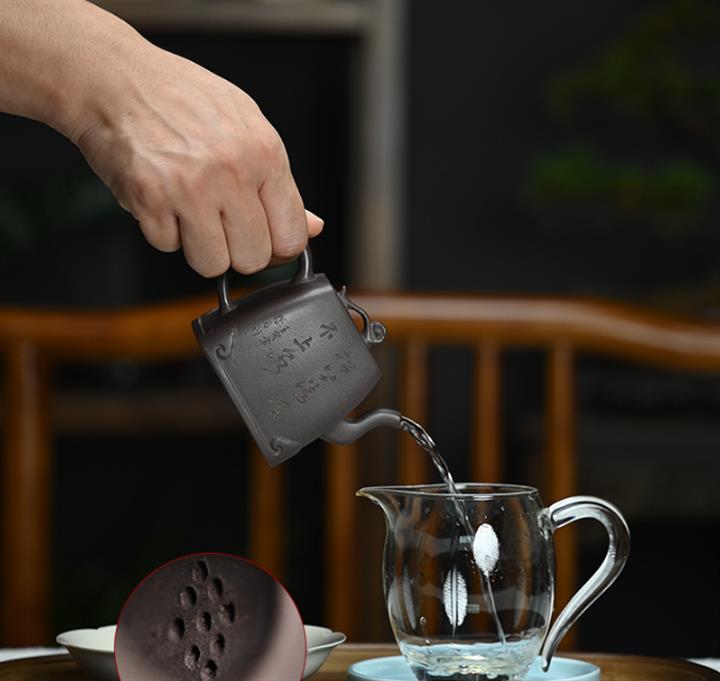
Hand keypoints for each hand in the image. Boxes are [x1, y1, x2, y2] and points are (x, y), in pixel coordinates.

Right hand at [73, 42, 322, 276]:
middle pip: (253, 259)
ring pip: (212, 264)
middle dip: (238, 249)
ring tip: (190, 210)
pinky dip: (163, 230)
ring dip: (201, 247)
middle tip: (221, 222)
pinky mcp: (149, 200)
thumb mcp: (247, 127)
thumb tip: (312, 228)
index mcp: (265, 154)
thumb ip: (281, 185)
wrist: (114, 78)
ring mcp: (189, 189)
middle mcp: (231, 173)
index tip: (265, 242)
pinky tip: (161, 197)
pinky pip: (168, 247)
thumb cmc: (183, 99)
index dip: (278, 248)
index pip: (291, 236)